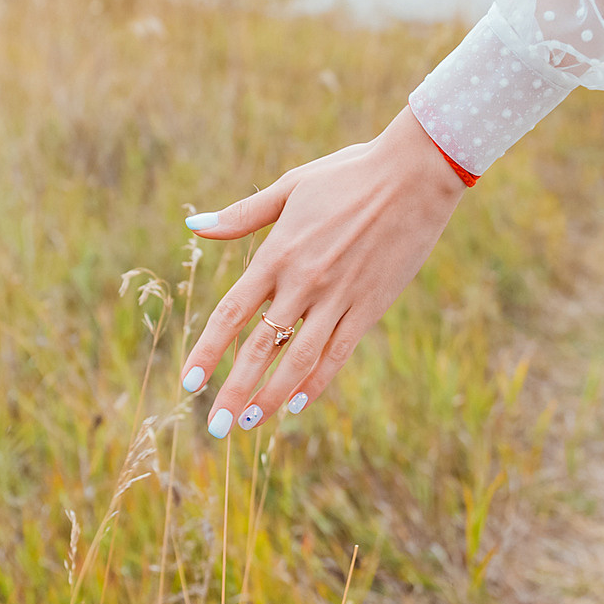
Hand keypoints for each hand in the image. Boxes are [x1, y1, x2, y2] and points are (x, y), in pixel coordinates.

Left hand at [177, 106, 467, 436]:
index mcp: (278, 253)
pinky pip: (338, 355)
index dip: (207, 352)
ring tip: (248, 424)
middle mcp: (304, 282)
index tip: (189, 384)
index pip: (232, 313)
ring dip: (271, 397)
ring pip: (299, 361)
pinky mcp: (370, 307)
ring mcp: (339, 298)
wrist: (414, 174)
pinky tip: (297, 405)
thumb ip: (243, 214)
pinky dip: (316, 383)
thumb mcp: (291, 186)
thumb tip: (194, 225)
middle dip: (234, 392)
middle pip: (260, 349)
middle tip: (214, 429)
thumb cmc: (348, 174)